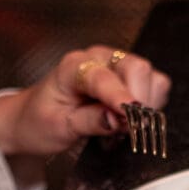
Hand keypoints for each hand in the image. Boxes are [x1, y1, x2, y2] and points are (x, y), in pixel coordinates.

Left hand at [0, 45, 170, 157]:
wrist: (33, 120)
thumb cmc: (40, 121)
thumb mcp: (58, 127)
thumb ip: (90, 121)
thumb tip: (118, 120)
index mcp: (74, 66)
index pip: (105, 78)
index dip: (120, 98)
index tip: (131, 120)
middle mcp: (99, 59)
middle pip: (137, 68)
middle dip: (139, 102)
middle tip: (126, 130)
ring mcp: (116, 66)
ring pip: (151, 78)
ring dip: (146, 106)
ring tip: (122, 126)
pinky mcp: (130, 78)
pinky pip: (155, 87)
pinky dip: (150, 107)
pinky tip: (129, 120)